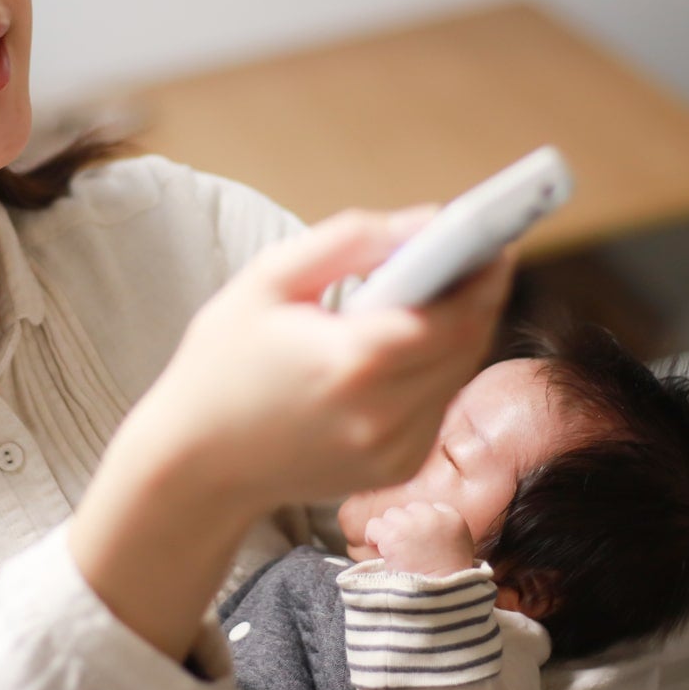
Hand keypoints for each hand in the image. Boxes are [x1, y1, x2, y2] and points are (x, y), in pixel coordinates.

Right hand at [121, 206, 514, 514]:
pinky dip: (436, 368)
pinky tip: (413, 341)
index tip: (494, 236)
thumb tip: (427, 220)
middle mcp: (382, 414)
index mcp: (352, 361)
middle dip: (480, 294)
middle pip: (468, 342)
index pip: (454, 313)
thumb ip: (350, 240)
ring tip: (449, 287)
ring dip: (461, 329)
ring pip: (458, 374)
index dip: (484, 274)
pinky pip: (437, 405)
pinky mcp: (395, 469)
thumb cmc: (221, 363)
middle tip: (479, 253)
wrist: (194, 465)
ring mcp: (392, 451)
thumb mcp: (268, 278)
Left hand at [367, 501, 478, 575]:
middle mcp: (434, 516)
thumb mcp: (458, 549)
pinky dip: (373, 537)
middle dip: (406, 526)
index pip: (434, 508)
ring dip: (390, 531)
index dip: (422, 524)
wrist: (440, 599)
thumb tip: (421, 527)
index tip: (419, 541)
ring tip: (393, 551)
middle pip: (411, 509)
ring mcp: (413, 524)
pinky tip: (380, 551)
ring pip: (392, 515)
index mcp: (454, 519)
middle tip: (405, 548)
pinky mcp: (394, 535)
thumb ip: (443, 532)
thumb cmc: (447, 580)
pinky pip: (375, 525)